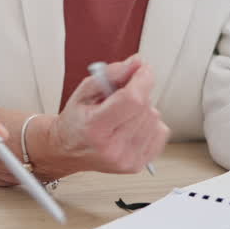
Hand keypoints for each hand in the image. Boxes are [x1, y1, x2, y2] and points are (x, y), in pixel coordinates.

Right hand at [45, 54, 168, 175]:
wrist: (68, 150)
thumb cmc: (75, 121)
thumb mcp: (84, 91)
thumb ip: (110, 74)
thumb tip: (136, 63)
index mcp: (95, 128)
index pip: (132, 100)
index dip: (142, 79)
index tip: (142, 68)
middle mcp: (112, 148)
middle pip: (144, 107)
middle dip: (138, 92)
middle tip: (121, 94)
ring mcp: (127, 159)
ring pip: (155, 118)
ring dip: (143, 109)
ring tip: (122, 113)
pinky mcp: (138, 165)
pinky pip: (161, 132)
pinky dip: (150, 123)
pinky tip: (132, 124)